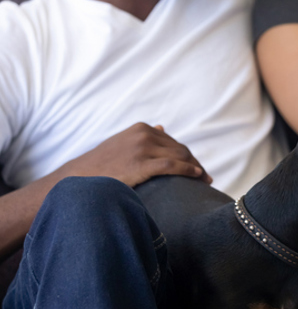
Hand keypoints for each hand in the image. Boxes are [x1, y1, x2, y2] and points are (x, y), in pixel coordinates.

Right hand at [59, 123, 211, 186]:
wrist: (81, 176)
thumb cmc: (103, 164)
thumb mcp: (124, 142)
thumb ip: (143, 136)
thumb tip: (163, 128)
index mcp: (142, 128)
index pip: (174, 142)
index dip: (189, 156)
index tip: (198, 168)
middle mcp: (144, 134)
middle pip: (181, 149)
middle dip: (195, 163)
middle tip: (205, 177)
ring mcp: (143, 148)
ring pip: (180, 156)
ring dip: (196, 168)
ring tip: (204, 180)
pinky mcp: (141, 163)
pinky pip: (172, 165)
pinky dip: (188, 170)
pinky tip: (197, 176)